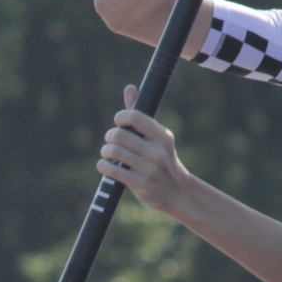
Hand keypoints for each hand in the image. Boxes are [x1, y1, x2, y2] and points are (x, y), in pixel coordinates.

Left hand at [96, 86, 198, 216]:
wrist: (177, 193)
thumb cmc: (163, 161)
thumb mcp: (157, 138)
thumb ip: (139, 116)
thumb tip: (129, 88)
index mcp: (162, 136)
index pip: (135, 117)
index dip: (120, 118)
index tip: (119, 123)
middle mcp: (157, 151)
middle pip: (119, 135)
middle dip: (110, 137)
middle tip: (111, 141)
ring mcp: (149, 168)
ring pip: (113, 152)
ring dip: (105, 152)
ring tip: (108, 154)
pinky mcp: (140, 184)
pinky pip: (112, 170)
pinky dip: (103, 166)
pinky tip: (105, 166)